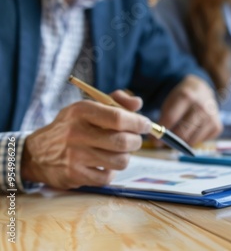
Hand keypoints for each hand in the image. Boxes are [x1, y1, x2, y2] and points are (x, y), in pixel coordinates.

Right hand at [21, 91, 150, 189]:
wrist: (37, 154)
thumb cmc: (71, 127)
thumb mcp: (87, 108)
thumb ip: (115, 101)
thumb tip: (138, 104)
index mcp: (81, 112)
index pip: (118, 118)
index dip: (138, 123)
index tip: (145, 125)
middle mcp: (76, 133)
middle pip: (122, 141)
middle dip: (136, 141)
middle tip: (134, 140)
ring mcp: (75, 156)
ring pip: (120, 161)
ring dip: (125, 157)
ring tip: (119, 152)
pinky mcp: (75, 176)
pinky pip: (108, 177)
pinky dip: (112, 171)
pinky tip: (105, 164)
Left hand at [158, 75, 221, 145]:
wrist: (202, 90)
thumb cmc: (182, 99)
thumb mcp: (170, 102)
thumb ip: (163, 120)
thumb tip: (156, 143)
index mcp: (187, 96)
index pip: (171, 118)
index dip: (161, 131)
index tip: (155, 138)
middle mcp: (201, 107)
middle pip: (182, 132)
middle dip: (171, 140)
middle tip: (167, 139)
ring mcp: (211, 117)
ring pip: (191, 141)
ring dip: (183, 142)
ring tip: (180, 133)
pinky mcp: (218, 126)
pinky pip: (201, 142)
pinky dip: (194, 140)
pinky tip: (194, 130)